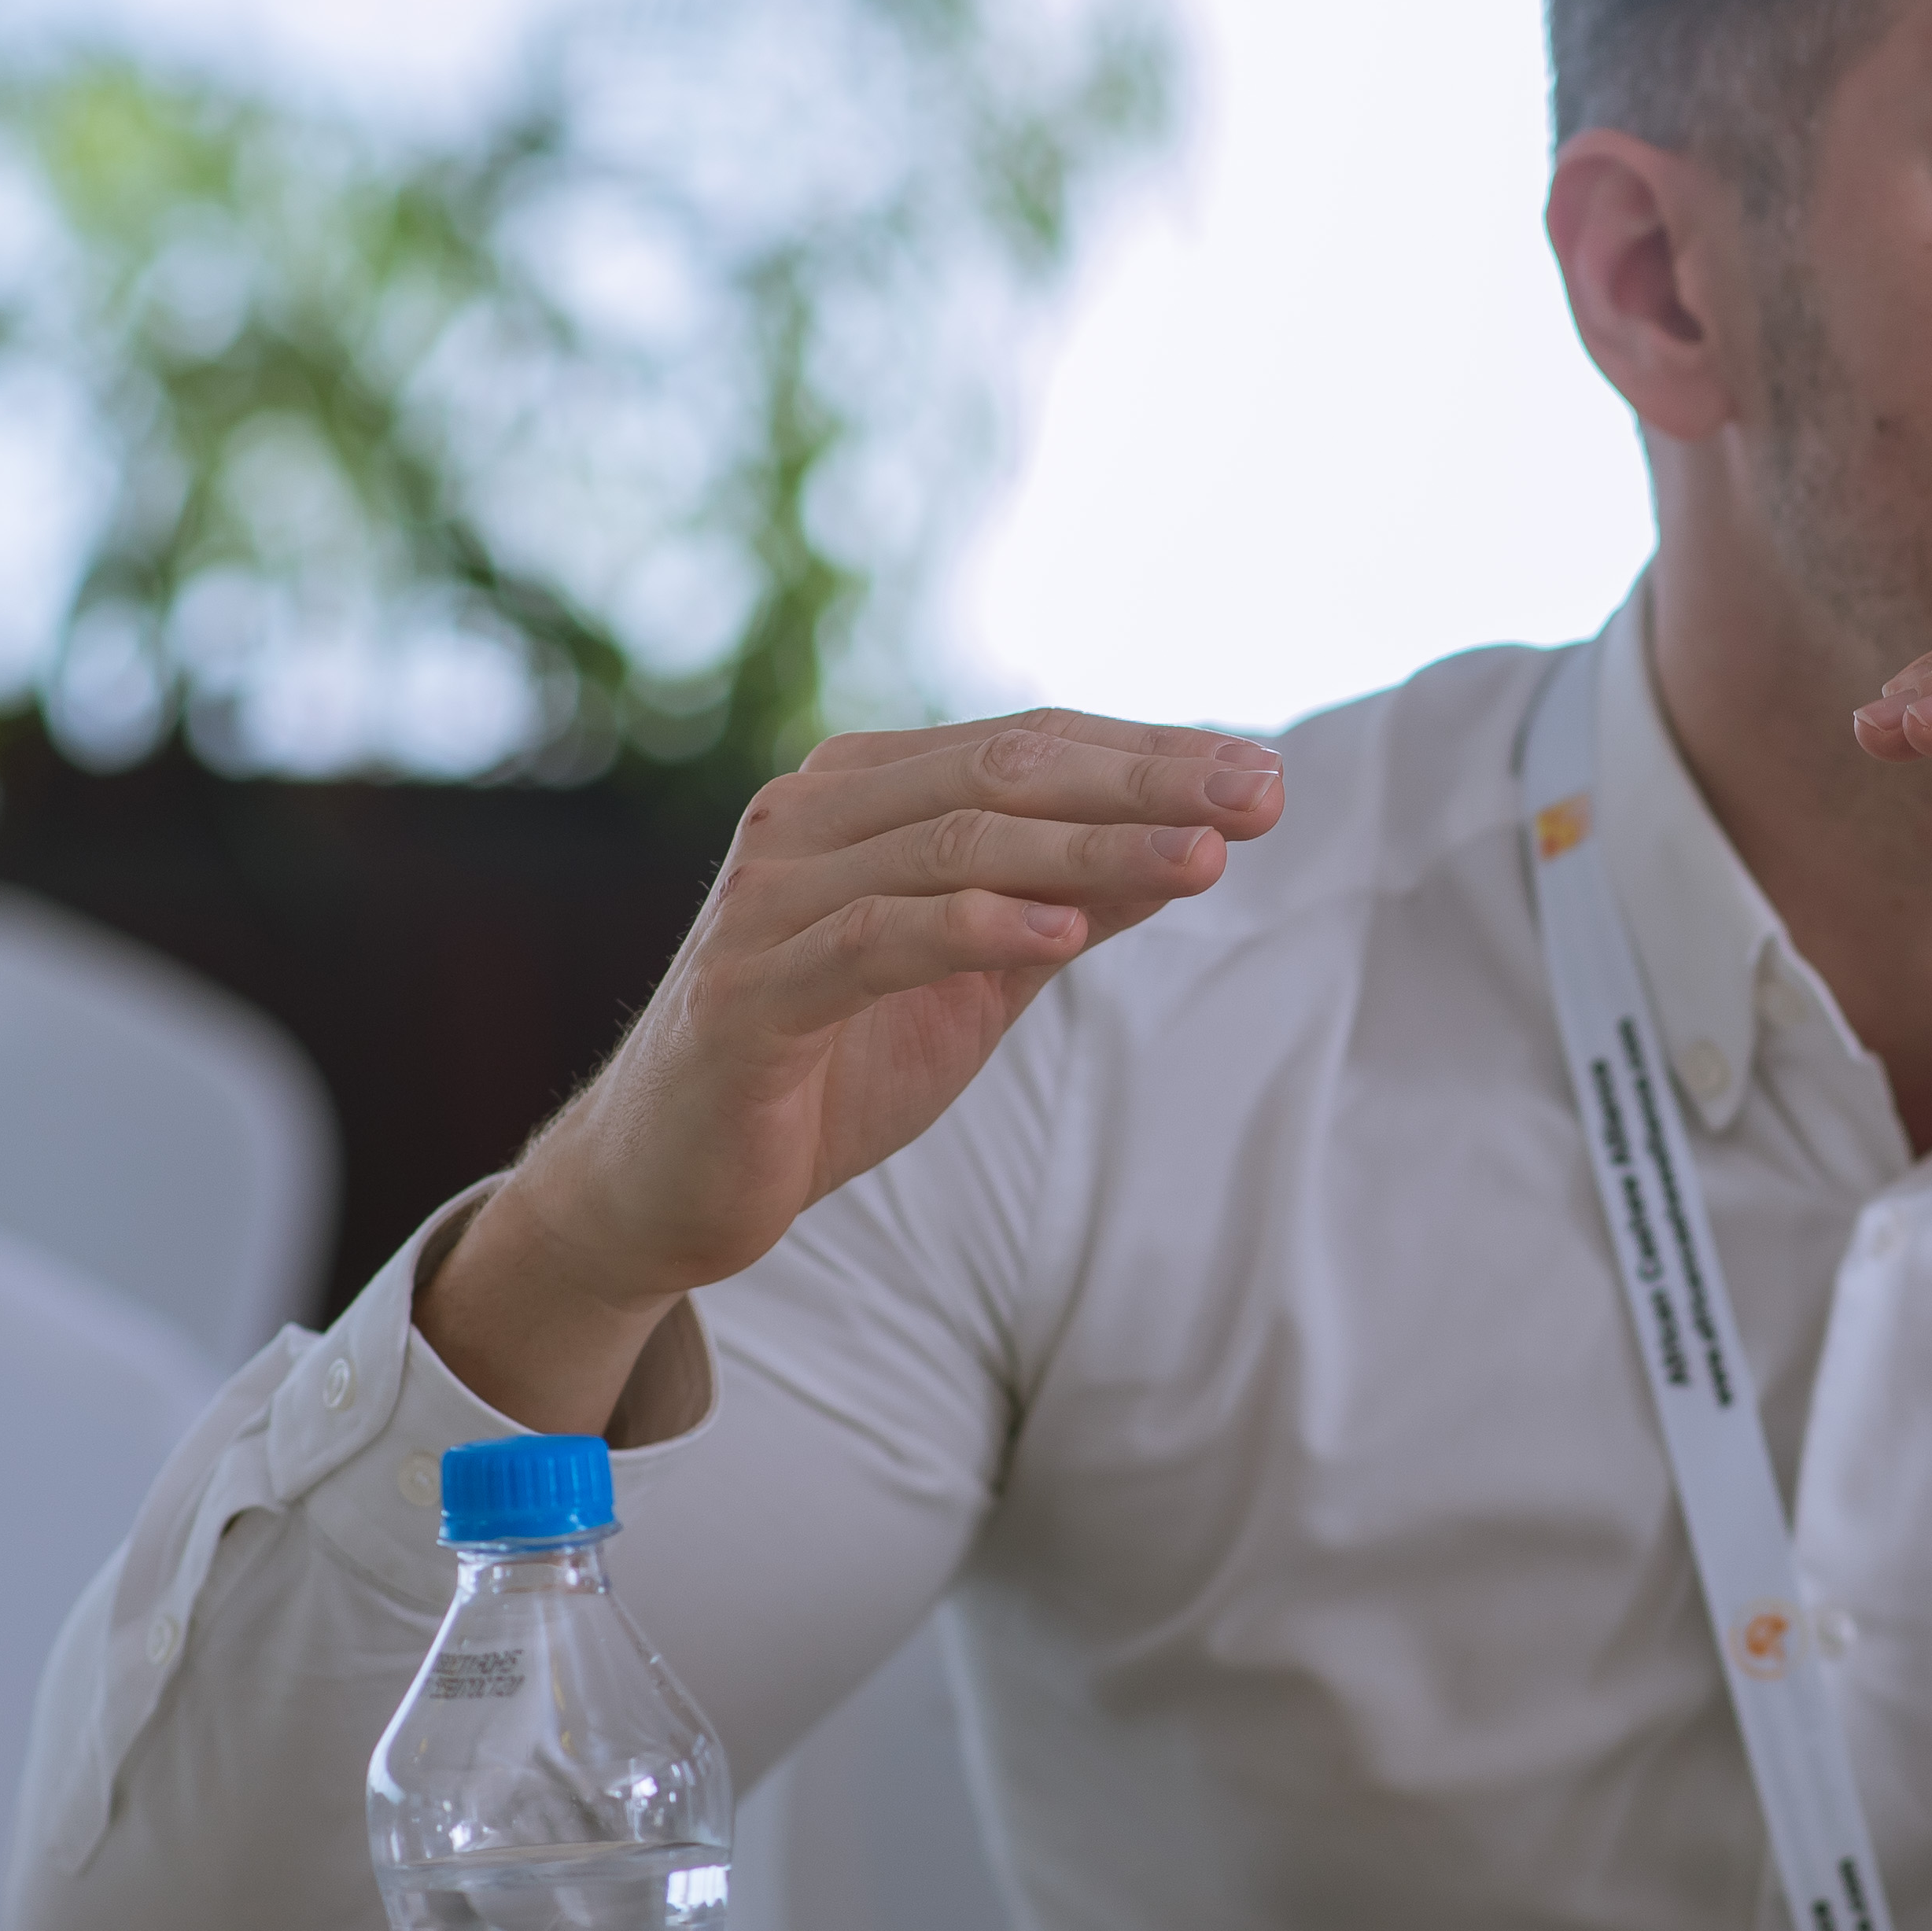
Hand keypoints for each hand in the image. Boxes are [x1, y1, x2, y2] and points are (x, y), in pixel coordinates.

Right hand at [423, 710, 1284, 1431]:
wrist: (668, 1184)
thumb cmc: (828, 1067)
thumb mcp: (977, 976)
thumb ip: (1065, 902)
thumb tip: (1196, 845)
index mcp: (861, 795)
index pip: (1028, 746)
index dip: (1151, 754)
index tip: (1263, 774)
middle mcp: (807, 820)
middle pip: (1002, 773)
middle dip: (1143, 782)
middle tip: (1260, 794)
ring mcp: (769, 902)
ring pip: (953, 845)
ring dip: (1090, 850)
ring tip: (1204, 859)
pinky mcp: (748, 994)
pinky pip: (874, 939)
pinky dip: (973, 924)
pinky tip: (1061, 927)